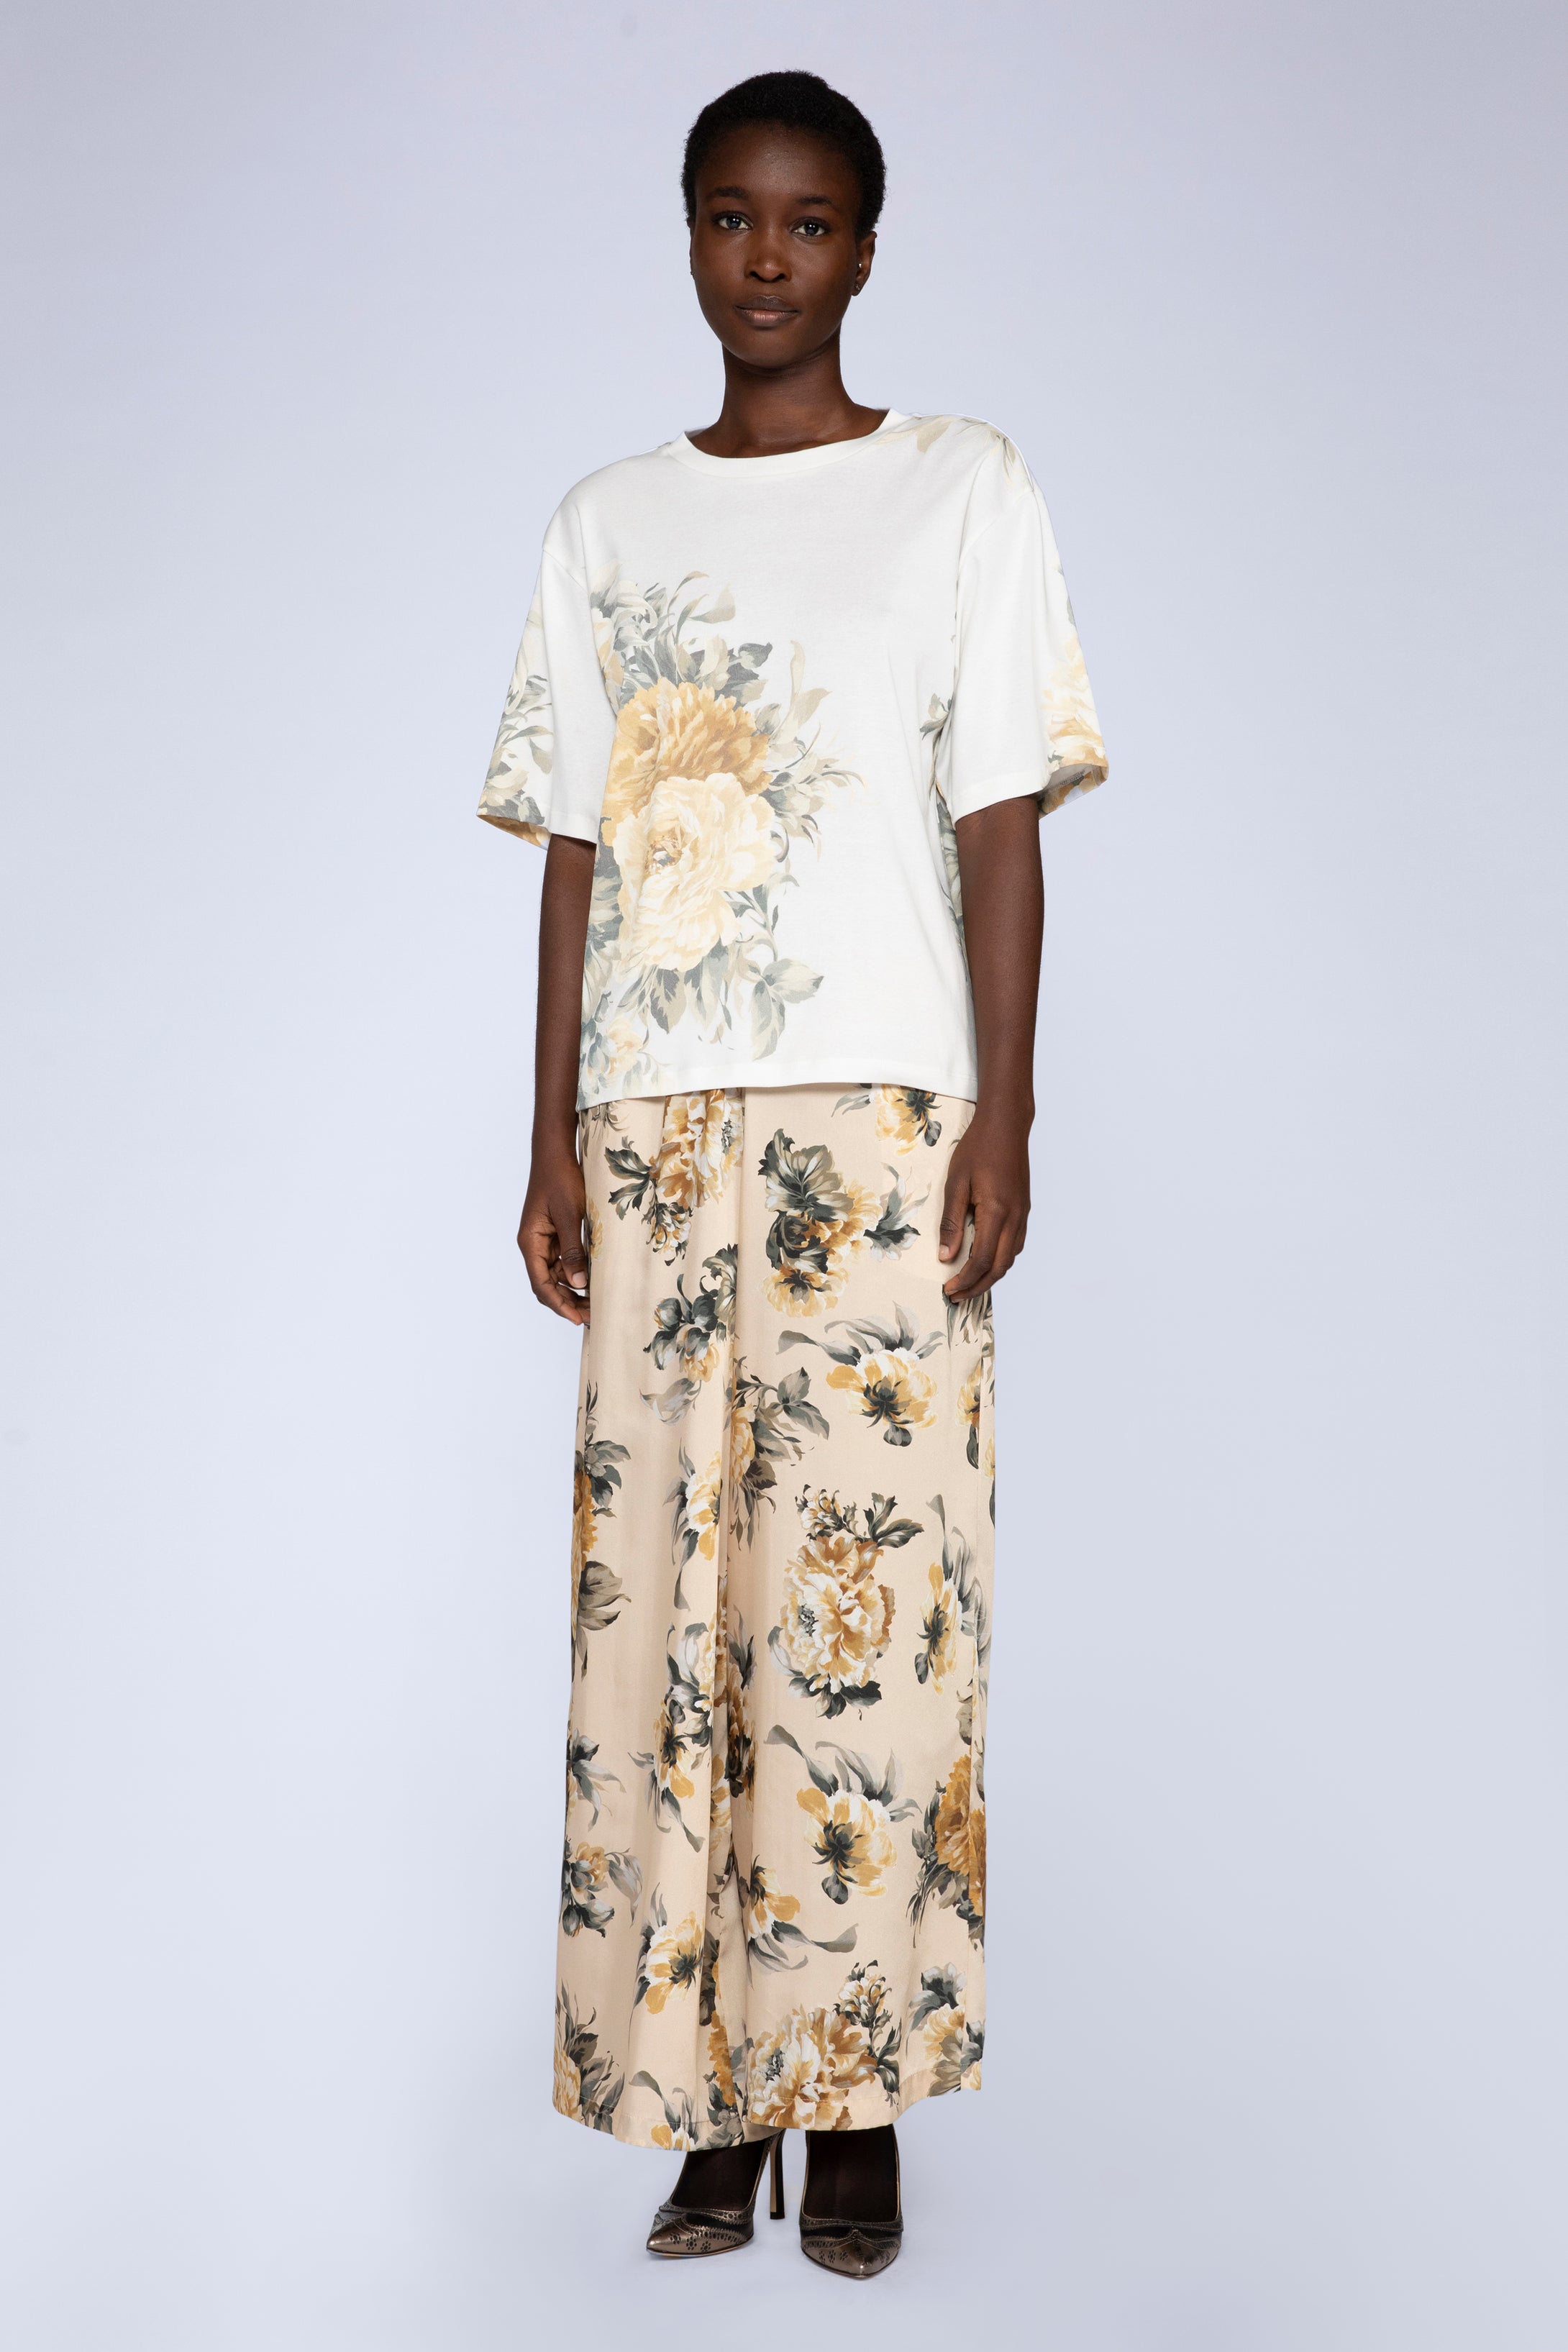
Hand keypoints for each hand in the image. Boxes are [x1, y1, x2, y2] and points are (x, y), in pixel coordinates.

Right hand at [517, 1141, 589, 1323]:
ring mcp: (545, 1240)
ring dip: (574, 1289)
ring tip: (597, 1302)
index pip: (541, 1284)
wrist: (556, 1153)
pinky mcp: (556, 1234)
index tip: (577, 1319)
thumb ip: (574, 1250)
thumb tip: (579, 1284)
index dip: (559, 1304)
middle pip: (548, 1284)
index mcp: (531, 1242)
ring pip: (557, 1275)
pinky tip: (595, 1279)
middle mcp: (534, 1245)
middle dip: (568, 1302)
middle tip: (594, 1315)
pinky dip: (578, 1273)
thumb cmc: (560, 1179)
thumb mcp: (570, 1215)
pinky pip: (565, 1260)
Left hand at [938, 1106, 1030, 1299]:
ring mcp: (1022, 1214)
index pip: (982, 1260)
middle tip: (956, 1296)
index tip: (948, 1289)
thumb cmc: (978, 1148)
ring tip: (968, 1283)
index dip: (965, 1280)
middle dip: (978, 1286)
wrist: (1006, 1124)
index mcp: (997, 1212)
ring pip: (1010, 1258)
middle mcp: (1015, 1218)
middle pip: (1000, 1267)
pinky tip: (986, 1260)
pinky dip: (1001, 1259)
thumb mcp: (956, 1182)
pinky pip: (1015, 1244)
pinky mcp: (1023, 1209)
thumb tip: (945, 1256)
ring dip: (990, 1276)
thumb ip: (951, 1222)